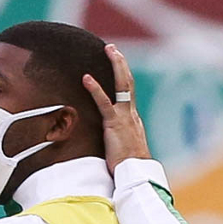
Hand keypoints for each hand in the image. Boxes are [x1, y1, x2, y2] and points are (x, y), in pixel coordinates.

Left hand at [83, 43, 149, 173]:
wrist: (136, 175)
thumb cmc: (128, 167)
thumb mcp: (121, 149)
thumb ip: (115, 140)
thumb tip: (109, 141)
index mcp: (132, 119)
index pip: (127, 93)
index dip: (122, 77)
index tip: (117, 64)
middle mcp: (131, 114)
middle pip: (128, 82)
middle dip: (121, 64)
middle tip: (113, 48)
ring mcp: (124, 117)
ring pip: (122, 85)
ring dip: (115, 65)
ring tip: (109, 49)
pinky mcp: (114, 124)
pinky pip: (103, 103)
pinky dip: (95, 89)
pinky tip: (86, 77)